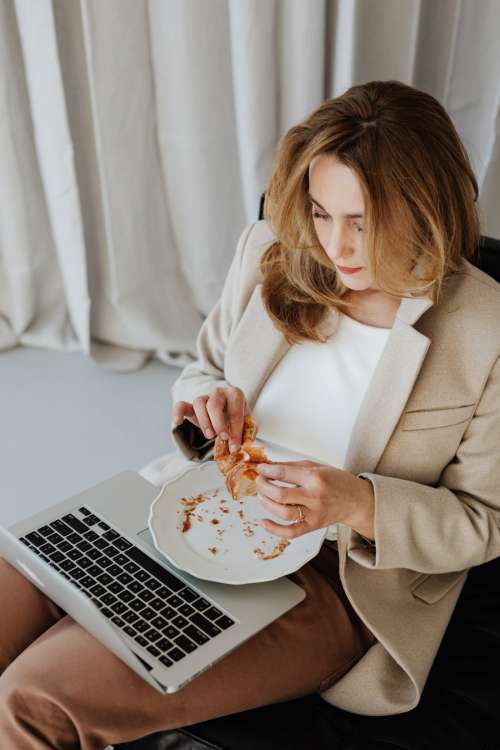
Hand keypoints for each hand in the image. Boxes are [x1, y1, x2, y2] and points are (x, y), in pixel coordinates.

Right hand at [172, 386, 248, 452]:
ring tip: (210, 436)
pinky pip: (181, 405)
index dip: (236, 430)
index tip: (235, 447)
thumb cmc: (237, 419)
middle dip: (218, 423)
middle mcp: (219, 392)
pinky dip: (178, 412)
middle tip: (222, 438)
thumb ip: (247, 434)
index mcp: (235, 395)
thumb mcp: (247, 425)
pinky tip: (178, 422)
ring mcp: (204, 397)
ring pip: (199, 403)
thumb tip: (244, 447)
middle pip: (214, 404)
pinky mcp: (191, 406)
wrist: (227, 414)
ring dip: (204, 421)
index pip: (235, 411)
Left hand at [255, 459, 374, 539]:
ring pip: (283, 512)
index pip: (283, 473)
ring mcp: (313, 513)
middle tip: (260, 481)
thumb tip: (269, 466)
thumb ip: (292, 467)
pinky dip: (274, 529)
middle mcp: (314, 496)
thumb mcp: (316, 466)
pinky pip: (291, 532)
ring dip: (266, 503)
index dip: (267, 470)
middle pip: (280, 494)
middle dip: (263, 486)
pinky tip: (264, 522)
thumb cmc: (337, 481)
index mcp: (315, 478)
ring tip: (262, 495)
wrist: (356, 500)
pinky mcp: (313, 526)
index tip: (260, 469)